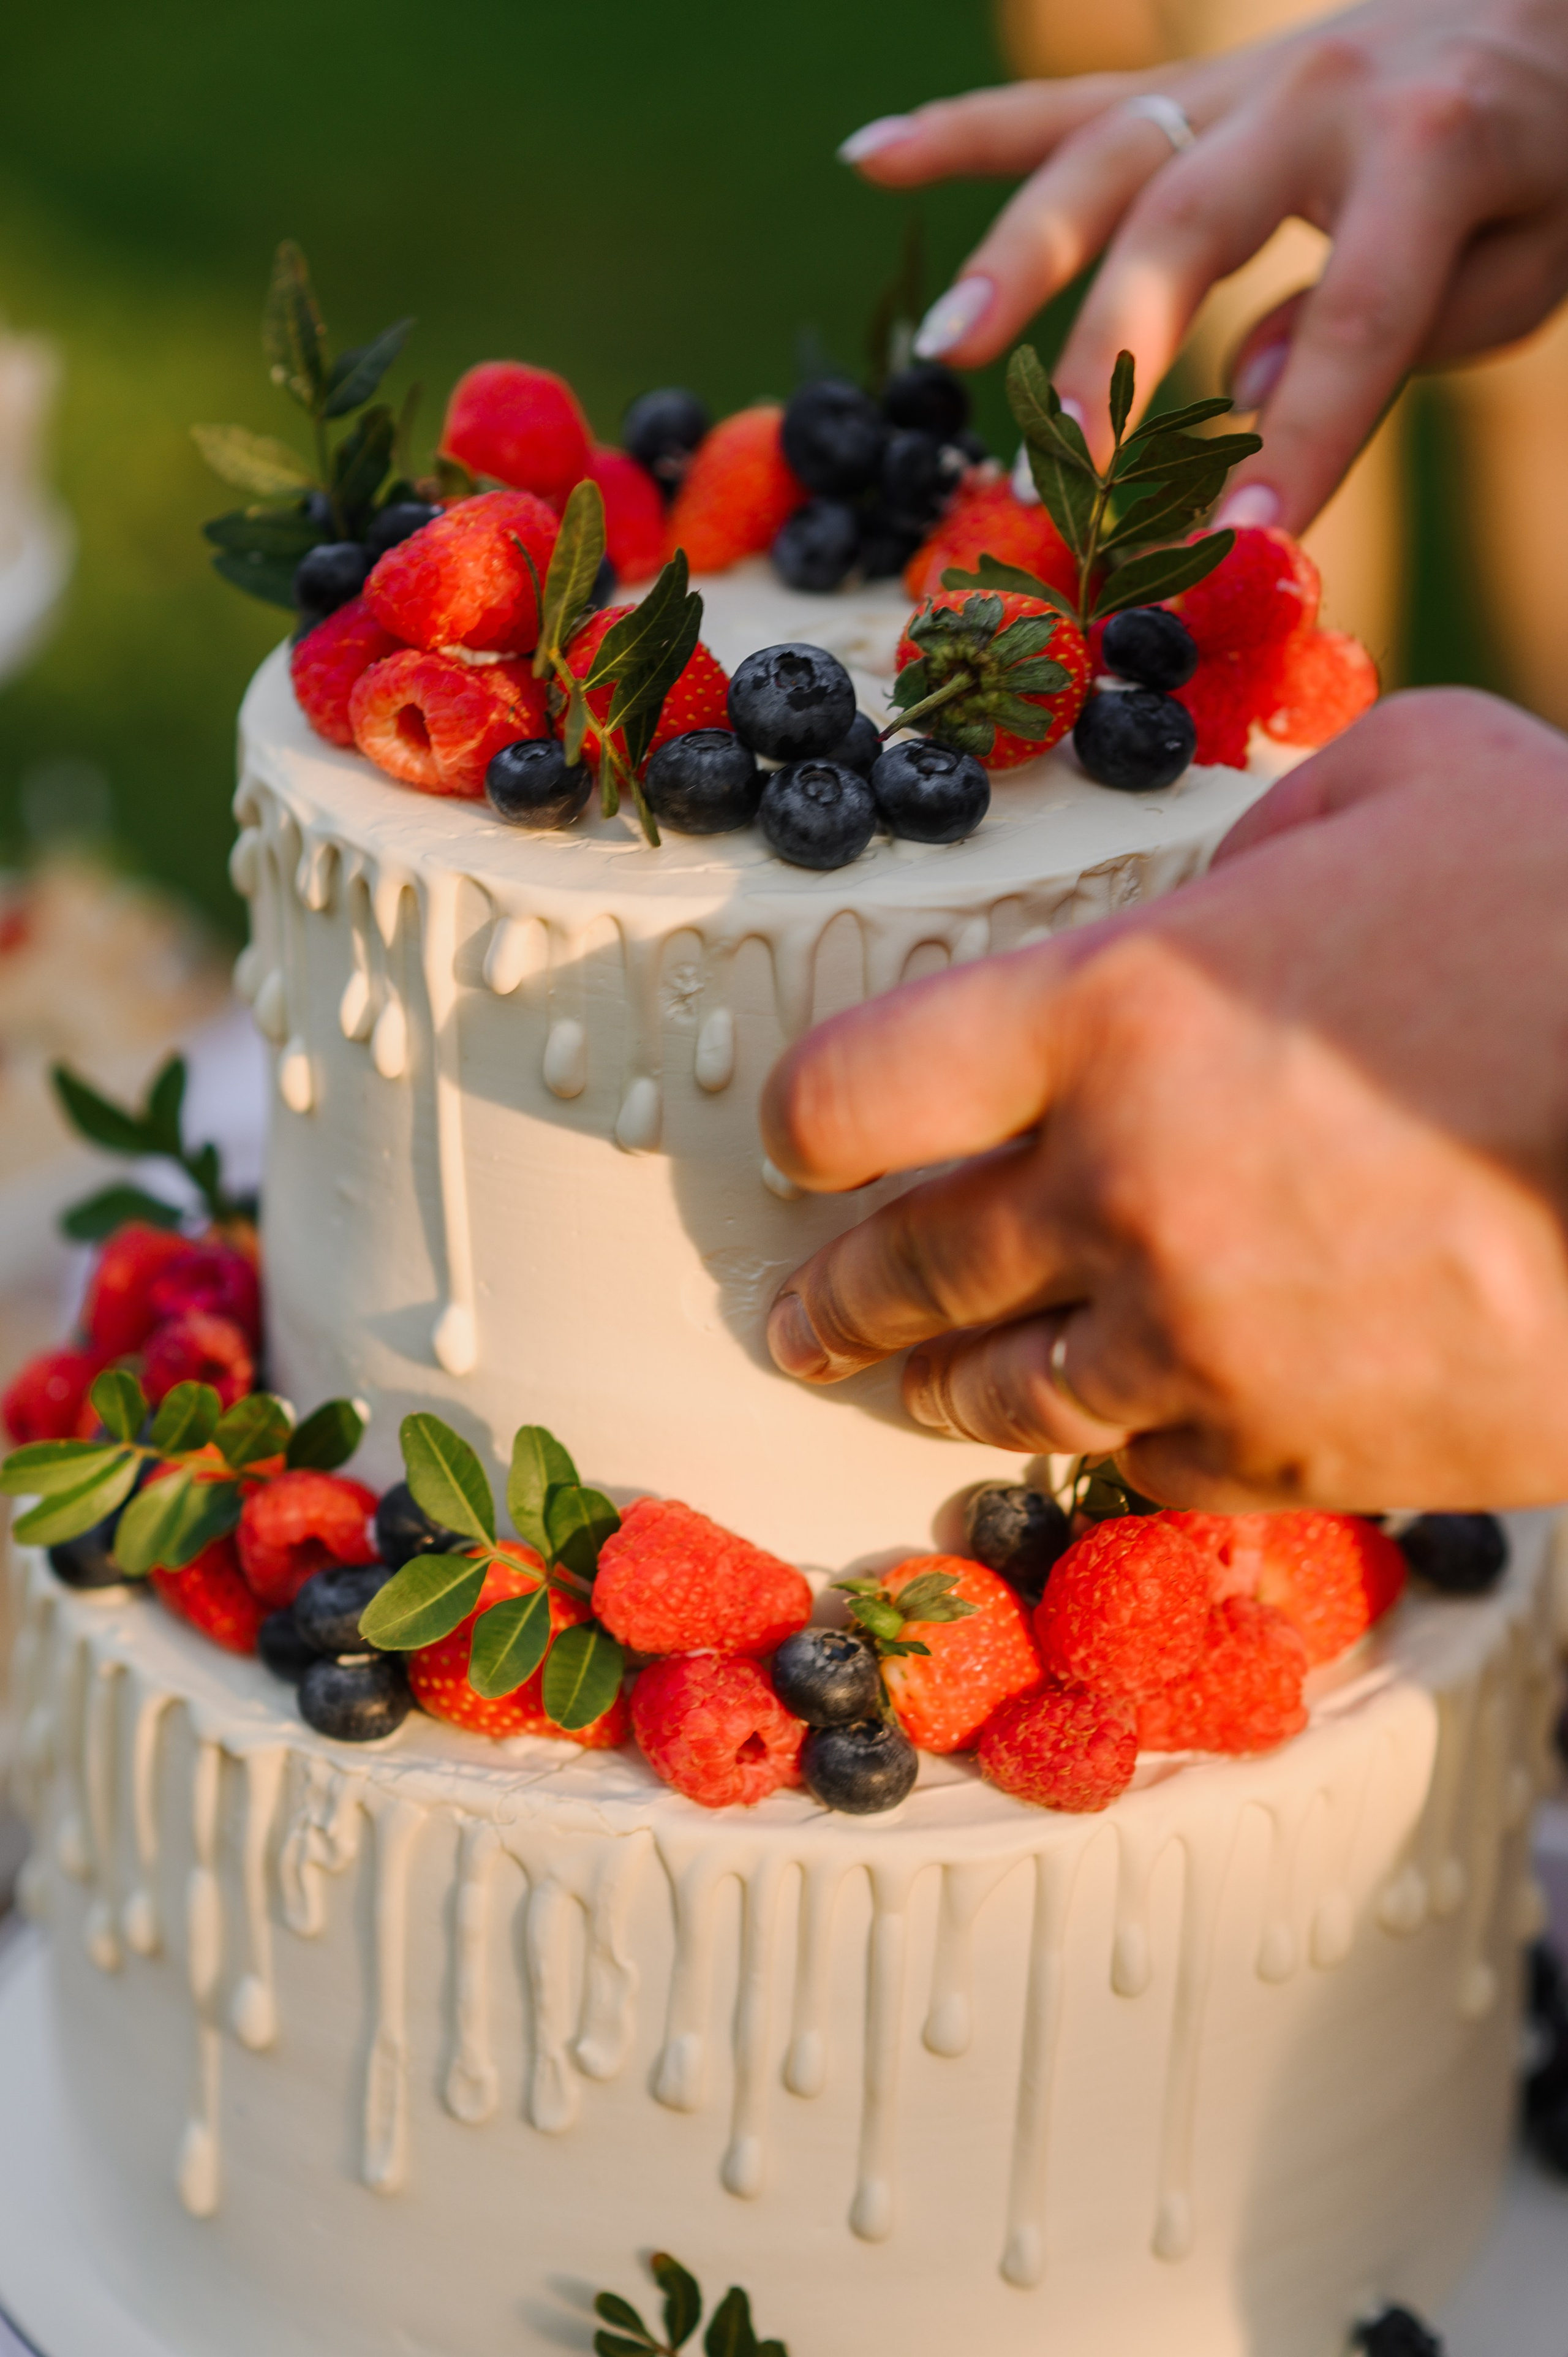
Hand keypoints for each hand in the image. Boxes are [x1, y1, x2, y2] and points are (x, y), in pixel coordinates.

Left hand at [761, 690, 1567, 1510]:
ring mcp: (1204, 1337)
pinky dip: (1127, 1441)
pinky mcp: (1298, 1449)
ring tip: (912, 1390)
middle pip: (913, 1265)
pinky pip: (1156, 1464)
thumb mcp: (1418, 780)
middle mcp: (1122, 1186)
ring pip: (1014, 1392)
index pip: (860, 1084)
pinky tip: (1116, 1427)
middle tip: (804, 1316)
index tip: (795, 1140)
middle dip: (839, 1295)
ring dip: (946, 1390)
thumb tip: (1225, 889)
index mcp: (1118, 1008)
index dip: (805, 1117)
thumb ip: (1273, 827)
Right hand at [842, 0, 1567, 529]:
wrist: (1556, 1)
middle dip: (1114, 362)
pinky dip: (964, 130)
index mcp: (1430, 145)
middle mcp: (1319, 92)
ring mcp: (1242, 79)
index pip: (1352, 323)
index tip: (1237, 543)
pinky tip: (867, 154)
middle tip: (1059, 477)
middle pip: (1186, 231)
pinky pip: (1067, 100)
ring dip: (1014, 256)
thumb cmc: (1550, 158)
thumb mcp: (1533, 253)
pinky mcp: (1197, 82)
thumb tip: (1248, 390)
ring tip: (945, 352)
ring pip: (1104, 158)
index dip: (1298, 443)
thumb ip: (1410, 327)